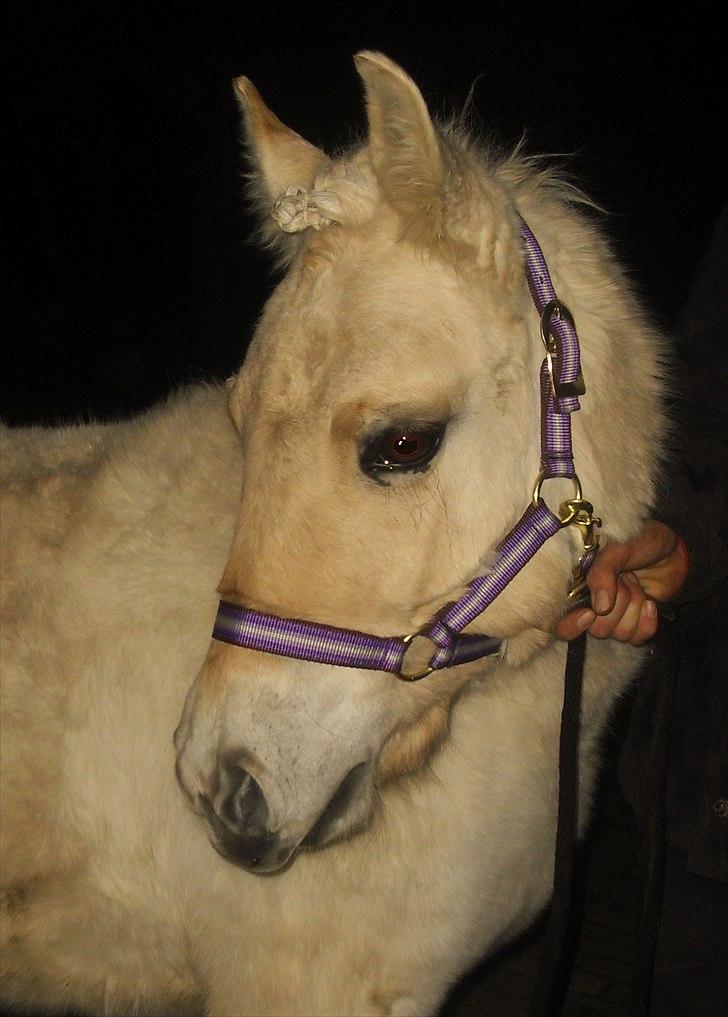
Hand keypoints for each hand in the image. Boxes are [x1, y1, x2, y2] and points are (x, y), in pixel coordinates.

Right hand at [555, 520, 688, 645]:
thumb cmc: (639, 541)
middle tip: (625, 579)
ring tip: (637, 583)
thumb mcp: (616, 550)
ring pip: (620, 634)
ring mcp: (616, 617)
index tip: (590, 613)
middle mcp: (593, 606)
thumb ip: (602, 574)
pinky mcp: (636, 624)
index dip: (573, 625)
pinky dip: (648, 621)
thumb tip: (600, 608)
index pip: (562, 623)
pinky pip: (638, 638)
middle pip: (597, 630)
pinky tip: (650, 602)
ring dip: (635, 607)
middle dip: (618, 606)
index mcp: (579, 588)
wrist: (672, 547)